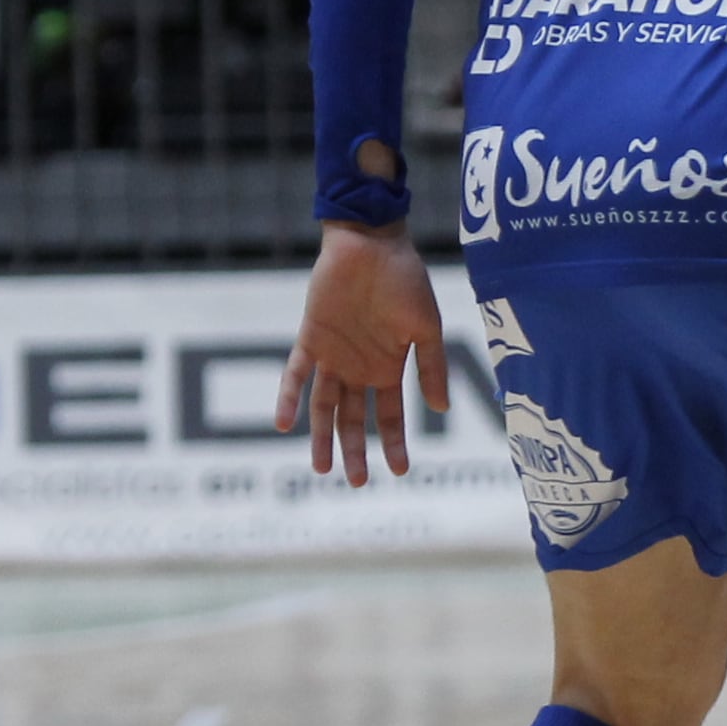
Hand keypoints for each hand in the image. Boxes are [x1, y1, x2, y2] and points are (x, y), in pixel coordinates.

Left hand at [273, 221, 452, 484]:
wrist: (372, 243)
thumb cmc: (406, 281)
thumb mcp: (426, 328)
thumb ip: (431, 368)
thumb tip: (441, 409)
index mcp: (389, 366)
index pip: (391, 415)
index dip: (395, 443)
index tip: (399, 471)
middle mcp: (359, 367)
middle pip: (354, 418)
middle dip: (355, 450)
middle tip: (355, 482)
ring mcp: (333, 355)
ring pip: (324, 405)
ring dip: (321, 436)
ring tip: (321, 468)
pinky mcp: (310, 338)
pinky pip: (295, 374)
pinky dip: (289, 397)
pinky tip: (285, 423)